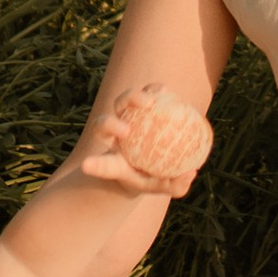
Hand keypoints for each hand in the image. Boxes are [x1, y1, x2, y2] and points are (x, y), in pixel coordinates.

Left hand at [80, 82, 213, 196]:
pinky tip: (164, 91)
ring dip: (131, 98)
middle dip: (109, 124)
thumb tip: (190, 173)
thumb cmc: (151, 176)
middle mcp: (116, 137)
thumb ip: (175, 185)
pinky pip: (144, 93)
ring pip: (120, 102)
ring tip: (149, 102)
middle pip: (102, 124)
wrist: (149, 157)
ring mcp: (127, 118)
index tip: (87, 165)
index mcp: (116, 162)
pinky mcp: (142, 105)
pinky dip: (152, 90)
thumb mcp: (162, 186)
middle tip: (126, 131)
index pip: (104, 165)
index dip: (95, 165)